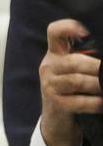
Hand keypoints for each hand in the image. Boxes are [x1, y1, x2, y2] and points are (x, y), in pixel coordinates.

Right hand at [39, 19, 102, 145]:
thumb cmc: (73, 89)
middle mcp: (49, 67)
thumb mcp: (74, 70)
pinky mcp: (55, 104)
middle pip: (74, 61)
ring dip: (98, 85)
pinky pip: (80, 102)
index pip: (54, 32)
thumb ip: (86, 59)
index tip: (85, 33)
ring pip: (77, 81)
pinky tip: (102, 103)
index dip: (68, 27)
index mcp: (55, 54)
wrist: (57, 118)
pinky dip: (96, 103)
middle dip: (97, 68)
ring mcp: (49, 86)